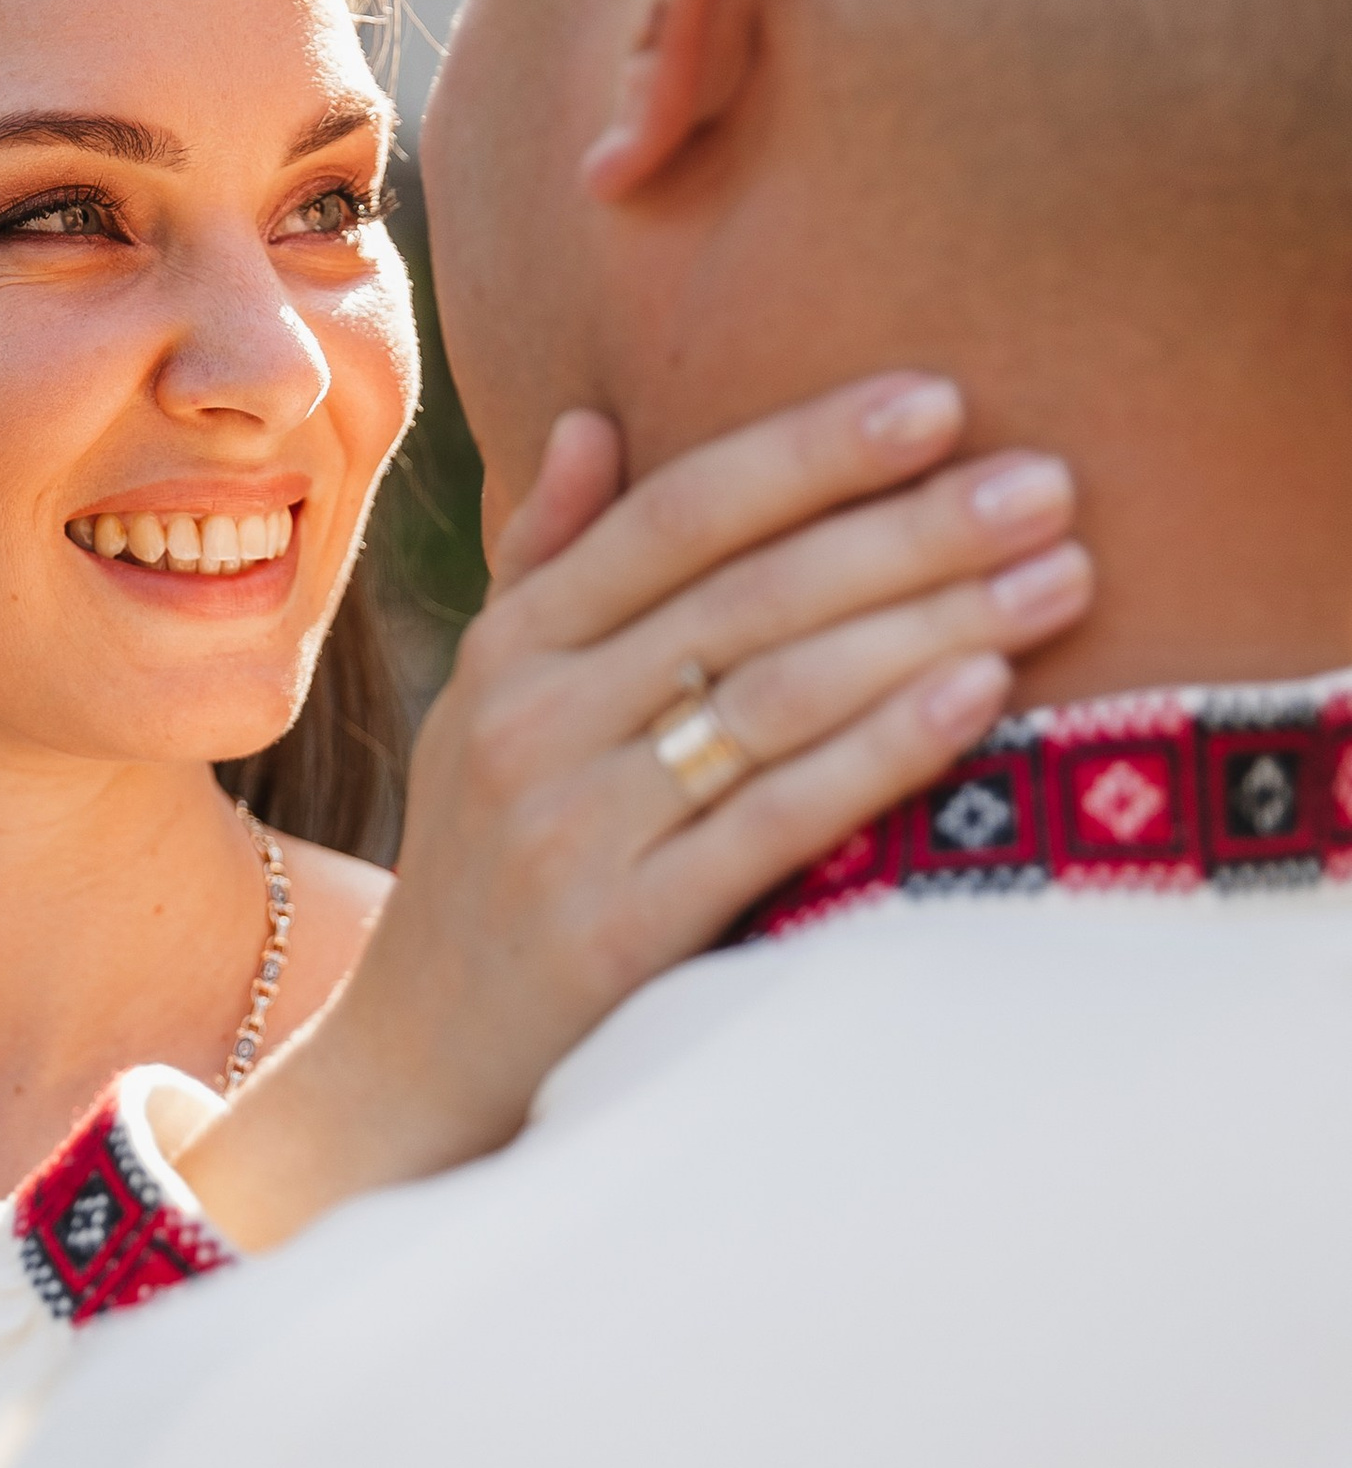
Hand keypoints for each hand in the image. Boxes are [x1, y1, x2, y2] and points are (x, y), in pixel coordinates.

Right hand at [183, 373, 1088, 1246]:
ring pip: (774, 696)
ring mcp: (570, 828)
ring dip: (931, 624)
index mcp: (512, 647)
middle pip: (748, 594)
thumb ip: (545, 565)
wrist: (411, 1066)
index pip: (675, 513)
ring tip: (1056, 578)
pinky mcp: (618, 934)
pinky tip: (980, 694)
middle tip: (1046, 482)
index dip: (810, 450)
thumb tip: (590, 422)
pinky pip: (775, 818)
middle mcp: (530, 721)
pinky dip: (883, 748)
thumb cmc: (487, 865)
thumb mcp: (486, 704)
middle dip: (910, 528)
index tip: (938, 401)